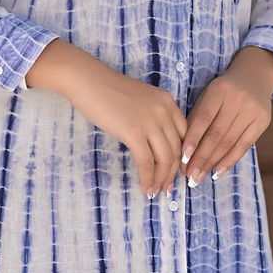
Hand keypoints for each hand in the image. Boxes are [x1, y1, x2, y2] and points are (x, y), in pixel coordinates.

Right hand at [61, 59, 188, 199]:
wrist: (87, 81)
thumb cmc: (108, 90)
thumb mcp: (141, 100)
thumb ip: (153, 116)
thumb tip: (155, 144)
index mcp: (168, 102)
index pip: (185, 134)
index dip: (183, 156)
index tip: (177, 171)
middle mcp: (164, 111)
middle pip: (177, 149)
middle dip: (173, 172)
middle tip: (167, 187)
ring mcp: (150, 122)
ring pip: (165, 158)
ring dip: (161, 179)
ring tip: (156, 191)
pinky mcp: (134, 132)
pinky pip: (147, 162)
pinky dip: (147, 178)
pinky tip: (145, 188)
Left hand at [178, 47, 272, 187]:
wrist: (254, 76)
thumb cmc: (223, 91)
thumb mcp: (207, 96)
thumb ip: (196, 117)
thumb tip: (184, 151)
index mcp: (219, 90)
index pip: (203, 118)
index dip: (192, 140)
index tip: (182, 159)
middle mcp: (237, 99)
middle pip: (216, 134)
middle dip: (201, 157)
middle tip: (189, 176)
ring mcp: (252, 111)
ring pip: (229, 142)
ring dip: (212, 163)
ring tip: (199, 177)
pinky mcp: (263, 121)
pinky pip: (244, 145)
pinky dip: (229, 160)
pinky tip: (217, 172)